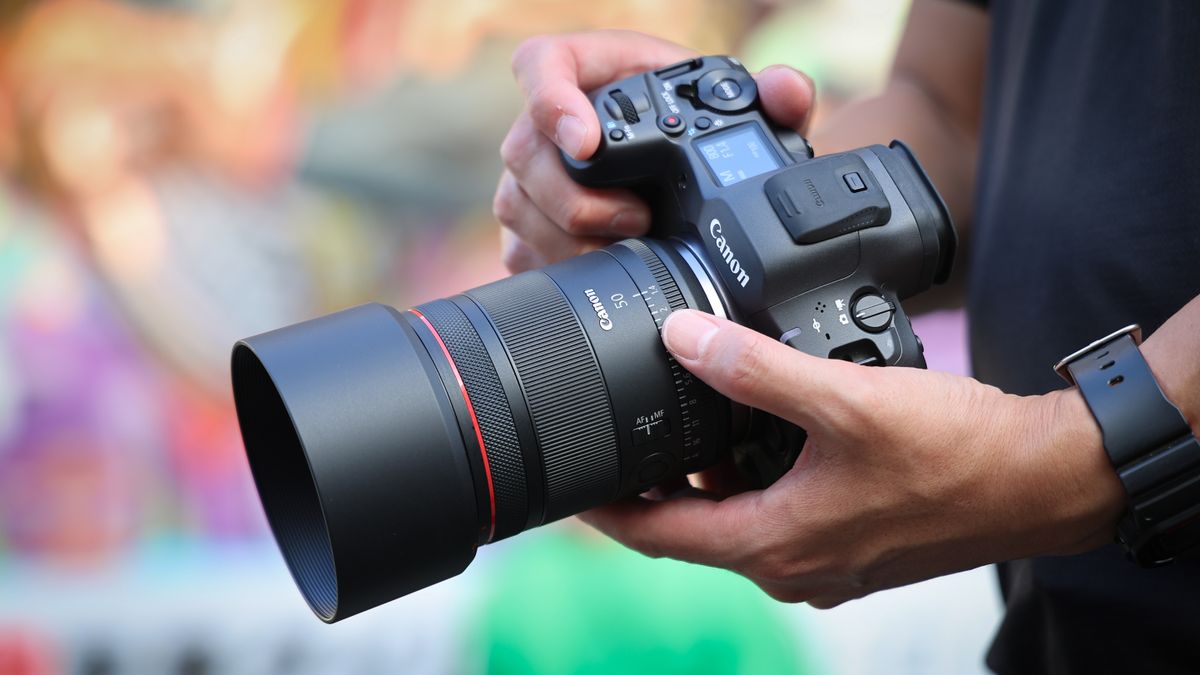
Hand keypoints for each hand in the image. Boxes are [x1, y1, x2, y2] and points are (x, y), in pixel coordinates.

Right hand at [494, 30, 815, 271]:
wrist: (686, 178)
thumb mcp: (741, 113)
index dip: (552, 100)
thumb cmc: (700, 133)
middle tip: (635, 220)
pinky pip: (519, 248)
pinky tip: (598, 272)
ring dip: (568, 238)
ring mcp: (532, 176)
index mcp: (593, 73)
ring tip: (626, 250)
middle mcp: (549, 123)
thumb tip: (786, 90)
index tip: (585, 142)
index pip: (541, 66)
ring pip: (518, 206)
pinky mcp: (529, 224)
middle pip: (525, 151)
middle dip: (575, 197)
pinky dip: (558, 265)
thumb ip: (772, 95)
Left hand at [582, 310, 1126, 607]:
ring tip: (680, 416)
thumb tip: (682, 339)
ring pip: (737, 516)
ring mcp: (824, 558)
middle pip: (692, 528)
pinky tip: (755, 428)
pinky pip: (778, 511)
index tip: (569, 482)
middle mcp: (793, 565)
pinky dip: (752, 475)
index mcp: (775, 544)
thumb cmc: (957, 451)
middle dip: (652, 486)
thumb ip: (755, 369)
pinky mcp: (851, 540)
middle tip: (622, 431)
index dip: (607, 509)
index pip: (659, 537)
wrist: (1043, 478)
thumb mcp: (844, 399)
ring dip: (706, 475)